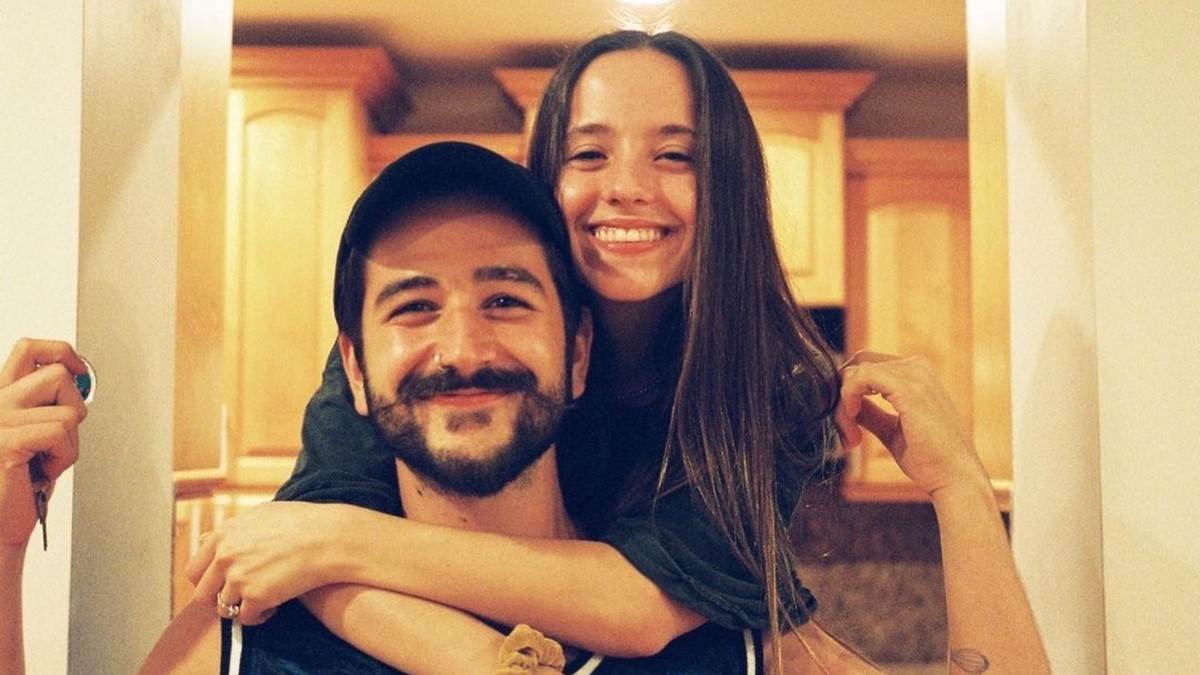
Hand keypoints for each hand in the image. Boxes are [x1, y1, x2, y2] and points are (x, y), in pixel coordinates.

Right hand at [0, 339, 87, 546]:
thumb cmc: (19, 487)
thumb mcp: (38, 436)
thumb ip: (49, 405)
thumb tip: (79, 377)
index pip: (28, 349)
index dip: (61, 351)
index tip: (78, 370)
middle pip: (57, 374)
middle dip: (75, 406)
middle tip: (58, 439)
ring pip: (67, 410)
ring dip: (70, 443)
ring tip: (45, 462)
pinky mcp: (5, 441)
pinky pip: (61, 432)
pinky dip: (64, 457)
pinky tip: (41, 472)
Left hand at [186, 501, 356, 624]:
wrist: (329, 538)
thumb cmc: (303, 522)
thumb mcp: (262, 514)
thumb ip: (235, 528)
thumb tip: (213, 536)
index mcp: (223, 535)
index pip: (194, 569)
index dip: (205, 582)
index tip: (219, 586)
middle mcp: (224, 556)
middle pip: (202, 594)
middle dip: (217, 601)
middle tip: (236, 600)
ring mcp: (238, 578)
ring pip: (224, 609)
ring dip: (241, 608)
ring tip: (260, 602)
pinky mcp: (256, 597)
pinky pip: (247, 618)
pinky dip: (259, 616)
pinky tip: (274, 607)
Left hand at [833, 351, 987, 498]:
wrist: (955, 479)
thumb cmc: (929, 460)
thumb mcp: (891, 430)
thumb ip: (870, 412)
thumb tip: (846, 404)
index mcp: (916, 375)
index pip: (867, 366)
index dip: (849, 392)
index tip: (848, 428)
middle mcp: (917, 367)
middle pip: (858, 365)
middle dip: (842, 396)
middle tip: (846, 432)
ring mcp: (915, 374)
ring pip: (855, 372)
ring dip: (843, 404)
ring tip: (851, 437)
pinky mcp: (908, 387)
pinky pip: (860, 377)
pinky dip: (847, 398)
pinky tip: (852, 421)